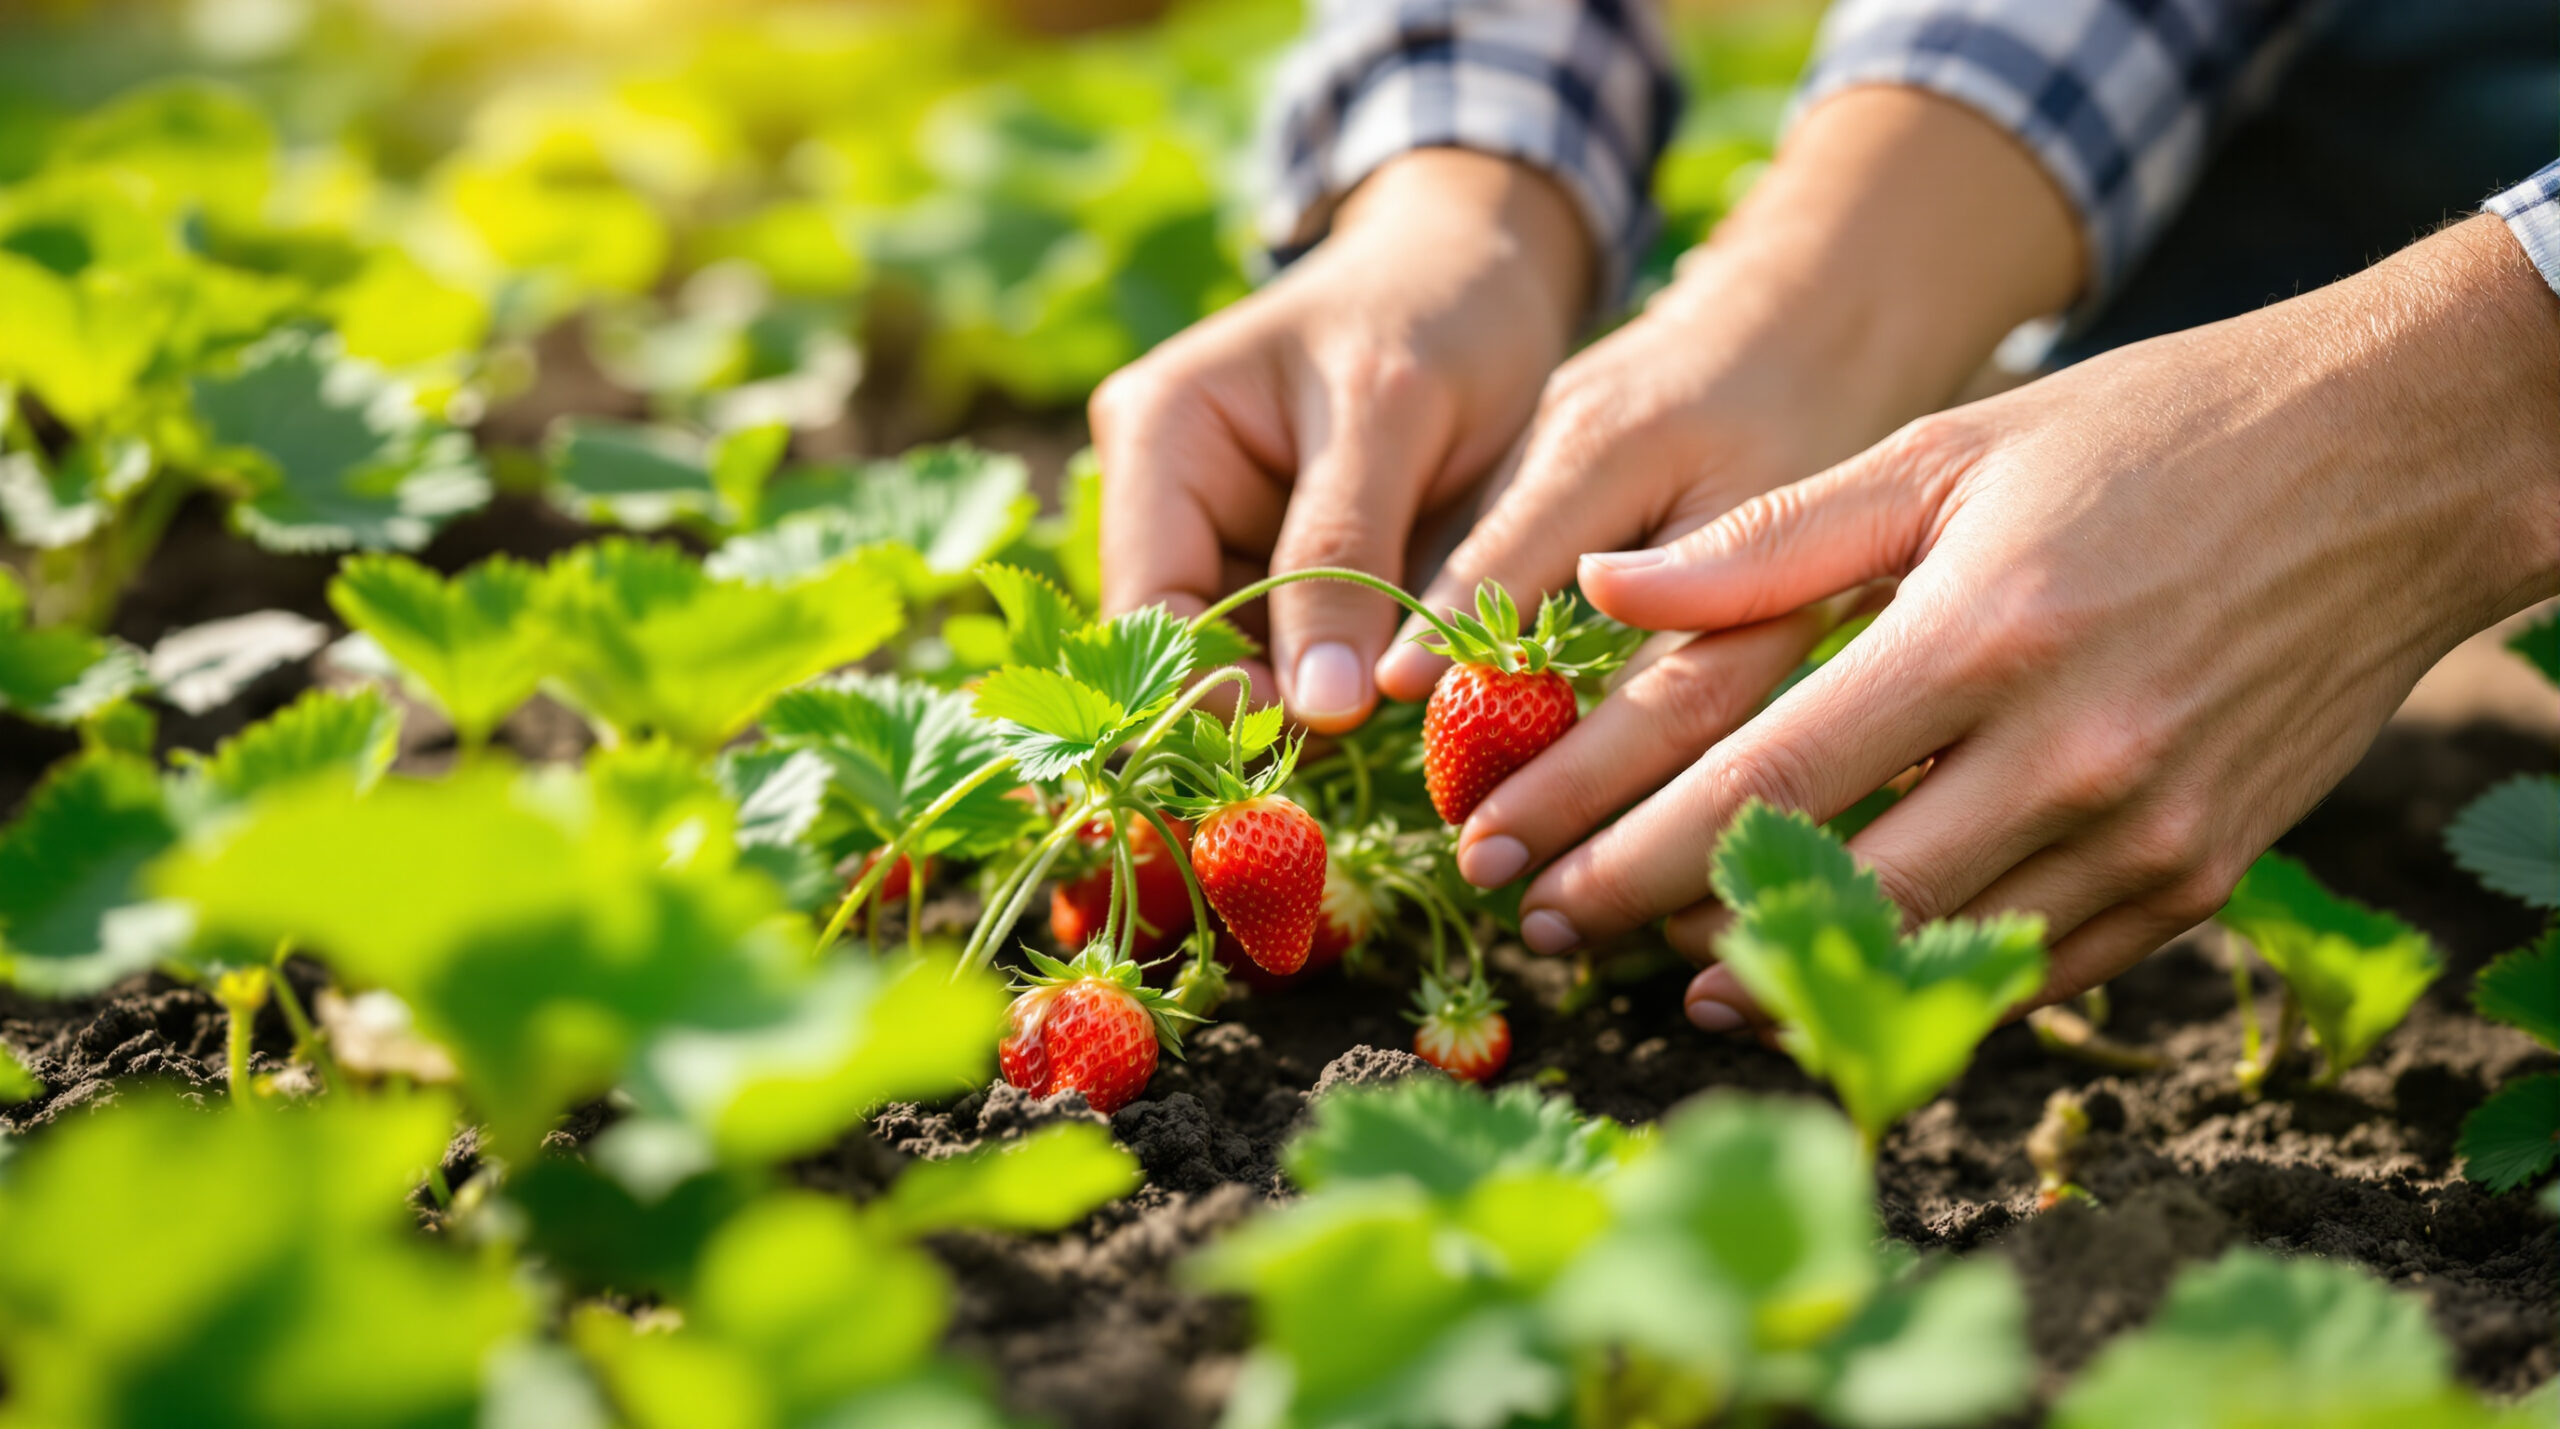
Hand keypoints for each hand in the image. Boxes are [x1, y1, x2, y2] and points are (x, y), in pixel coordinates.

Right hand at [1089, 149, 1590, 731]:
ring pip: (1234, 662)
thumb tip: (1317, 709)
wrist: (1482, 269)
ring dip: (1304, 702)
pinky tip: (1388, 689)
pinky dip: (1334, 679)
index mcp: (1158, 433)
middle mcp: (1159, 488)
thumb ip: (1347, 555)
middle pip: (1182, 647)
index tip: (1319, 737)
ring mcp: (1209, 529)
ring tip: (1387, 716)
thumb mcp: (1396, 416)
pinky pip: (1284, 650)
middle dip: (1262, 705)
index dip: (1215, 691)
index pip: (1151, 607)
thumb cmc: (1439, 312)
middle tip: (1358, 748)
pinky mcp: (1267, 561)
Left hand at [1501, 216, 2559, 1030]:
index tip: (1517, 874)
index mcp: (1981, 632)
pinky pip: (2034, 969)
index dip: (1622, 844)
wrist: (2394, 464)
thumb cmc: (2148, 436)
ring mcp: (2145, 830)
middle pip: (1827, 885)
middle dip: (1665, 923)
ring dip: (1784, 975)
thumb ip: (1771, 543)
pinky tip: (1837, 980)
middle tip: (1552, 940)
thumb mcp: (1949, 451)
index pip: (1761, 778)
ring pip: (1926, 950)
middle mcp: (2066, 751)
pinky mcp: (2203, 878)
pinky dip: (1926, 981)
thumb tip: (1603, 592)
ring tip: (1672, 980)